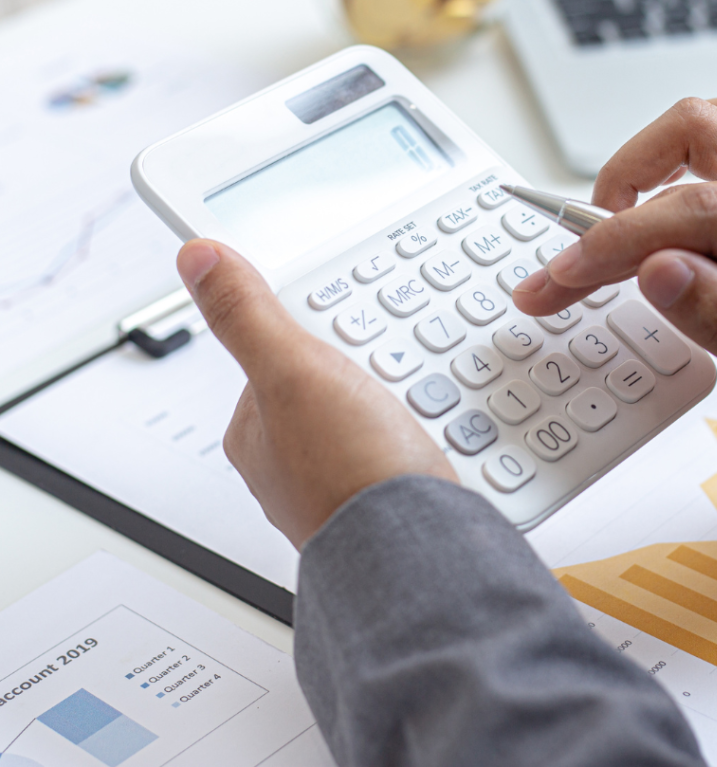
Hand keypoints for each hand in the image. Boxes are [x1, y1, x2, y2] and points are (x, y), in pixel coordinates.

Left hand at [177, 241, 456, 548]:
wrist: (414, 547)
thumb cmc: (346, 473)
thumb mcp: (291, 371)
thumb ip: (247, 315)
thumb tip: (198, 258)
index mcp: (253, 431)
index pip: (279, 351)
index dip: (317, 329)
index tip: (345, 329)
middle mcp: (288, 461)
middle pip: (329, 380)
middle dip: (366, 366)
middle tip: (388, 368)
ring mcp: (337, 480)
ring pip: (370, 412)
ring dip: (399, 399)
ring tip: (415, 400)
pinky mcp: (381, 495)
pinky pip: (400, 443)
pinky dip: (418, 431)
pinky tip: (429, 431)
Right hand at [513, 92, 716, 475]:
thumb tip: (653, 269)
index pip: (704, 209)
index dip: (620, 241)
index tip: (564, 277)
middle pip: (695, 145)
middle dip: (613, 208)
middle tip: (569, 269)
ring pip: (705, 126)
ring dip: (643, 168)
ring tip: (606, 227)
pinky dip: (673, 168)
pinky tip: (654, 209)